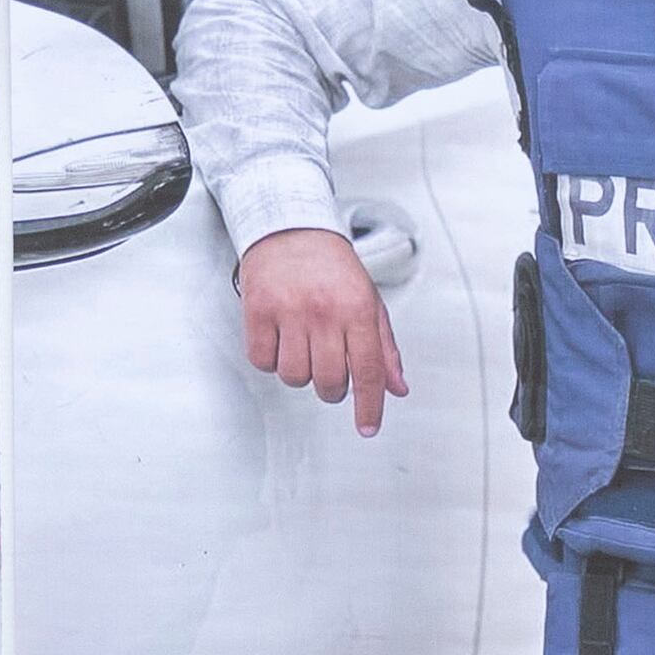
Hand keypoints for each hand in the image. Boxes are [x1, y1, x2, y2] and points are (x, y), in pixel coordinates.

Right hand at [238, 227, 406, 436]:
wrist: (291, 227)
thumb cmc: (332, 266)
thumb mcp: (369, 302)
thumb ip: (384, 348)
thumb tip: (396, 388)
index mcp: (357, 309)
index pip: (368, 371)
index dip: (369, 406)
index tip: (367, 427)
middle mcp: (324, 311)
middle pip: (329, 382)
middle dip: (331, 388)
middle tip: (329, 370)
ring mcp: (289, 311)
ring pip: (294, 377)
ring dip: (299, 372)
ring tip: (303, 346)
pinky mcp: (258, 311)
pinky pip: (263, 361)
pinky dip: (270, 360)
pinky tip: (280, 339)